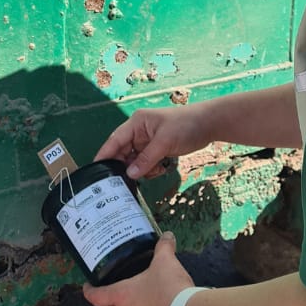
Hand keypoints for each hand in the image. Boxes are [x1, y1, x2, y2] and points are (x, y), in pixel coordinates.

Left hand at [82, 233, 192, 305]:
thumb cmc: (171, 288)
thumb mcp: (166, 261)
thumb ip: (164, 247)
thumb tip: (167, 236)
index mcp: (122, 296)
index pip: (95, 296)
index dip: (88, 290)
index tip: (88, 285)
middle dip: (105, 302)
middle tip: (109, 290)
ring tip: (138, 296)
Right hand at [94, 105, 211, 178]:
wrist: (209, 124)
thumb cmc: (186, 125)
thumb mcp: (165, 142)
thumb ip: (146, 159)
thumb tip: (130, 174)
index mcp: (136, 123)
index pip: (114, 140)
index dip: (104, 155)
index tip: (95, 171)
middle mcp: (139, 132)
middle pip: (123, 153)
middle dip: (126, 166)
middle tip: (126, 181)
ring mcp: (148, 141)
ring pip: (135, 160)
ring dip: (142, 169)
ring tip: (154, 170)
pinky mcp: (157, 149)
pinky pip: (146, 163)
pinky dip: (151, 169)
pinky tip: (161, 169)